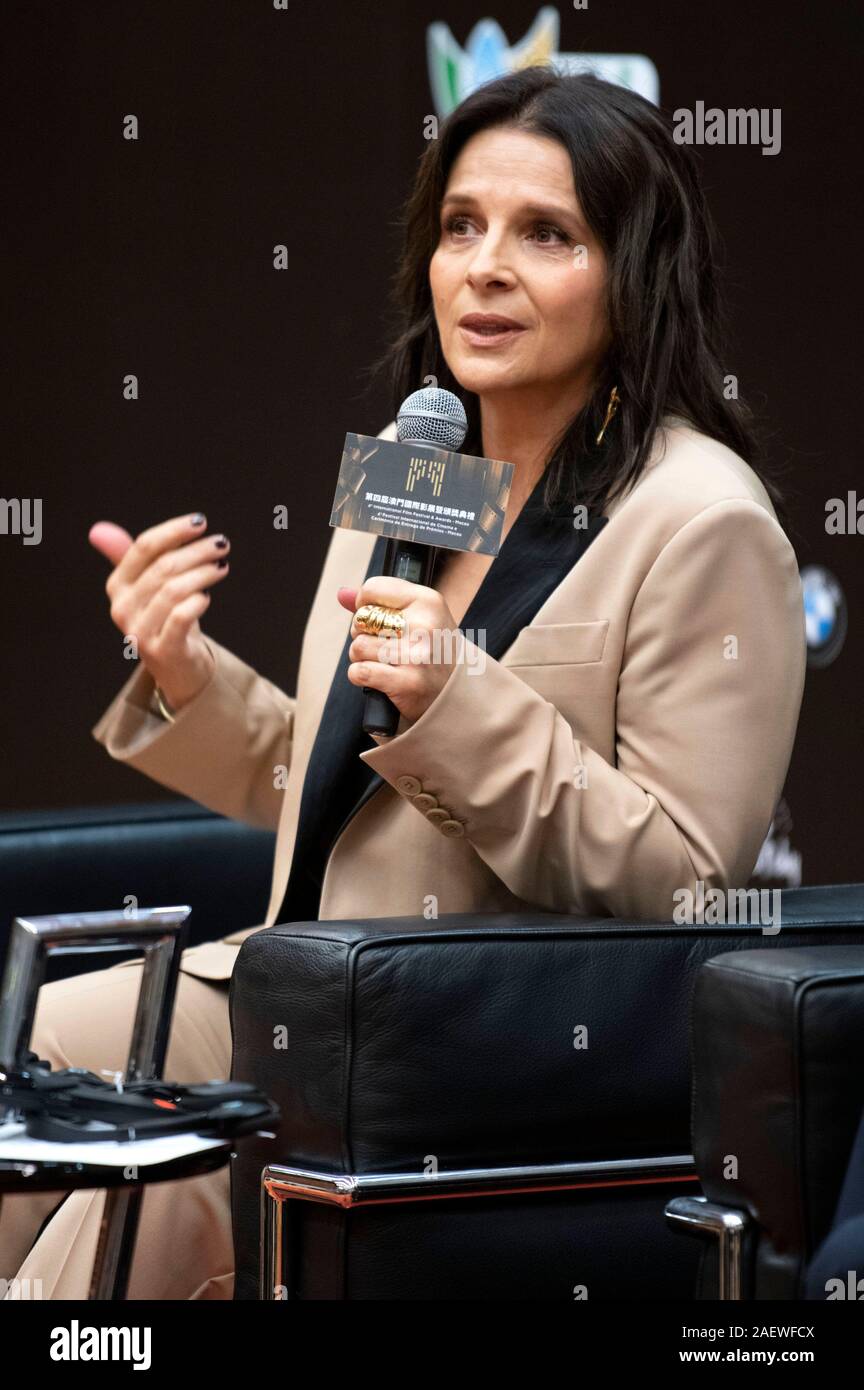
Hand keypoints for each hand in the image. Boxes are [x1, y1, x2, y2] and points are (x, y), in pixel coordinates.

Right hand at [89, 512, 229, 711]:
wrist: (177, 667)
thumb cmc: (167, 620)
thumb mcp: (148, 587)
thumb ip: (133, 557)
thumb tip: (99, 530)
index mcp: (118, 585)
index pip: (144, 547)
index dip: (174, 531)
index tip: (201, 522)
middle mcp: (123, 608)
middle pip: (163, 566)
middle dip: (196, 551)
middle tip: (221, 545)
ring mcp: (140, 631)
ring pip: (174, 589)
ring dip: (203, 573)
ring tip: (221, 567)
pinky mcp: (161, 650)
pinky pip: (181, 616)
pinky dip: (198, 601)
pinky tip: (207, 596)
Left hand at [338, 577, 460, 725]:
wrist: (457, 691)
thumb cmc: (431, 648)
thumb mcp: (417, 616)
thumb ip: (379, 601)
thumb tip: (342, 594)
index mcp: (428, 601)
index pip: (372, 589)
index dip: (365, 605)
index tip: (377, 618)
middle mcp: (424, 626)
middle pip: (361, 619)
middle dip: (362, 633)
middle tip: (384, 644)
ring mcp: (416, 656)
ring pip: (358, 646)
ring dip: (362, 657)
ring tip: (384, 661)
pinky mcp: (407, 683)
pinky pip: (359, 671)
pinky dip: (361, 676)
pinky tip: (379, 677)